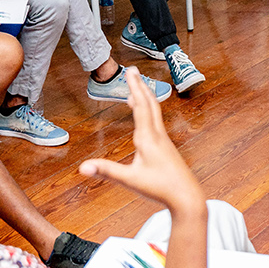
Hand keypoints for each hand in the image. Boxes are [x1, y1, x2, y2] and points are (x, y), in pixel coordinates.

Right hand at [78, 72, 204, 213]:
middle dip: (140, 86)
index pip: (140, 106)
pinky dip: (149, 112)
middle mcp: (158, 135)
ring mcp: (164, 140)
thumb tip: (82, 168)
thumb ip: (106, 171)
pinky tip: (145, 116)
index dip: (134, 87)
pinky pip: (156, 122)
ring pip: (155, 112)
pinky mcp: (167, 147)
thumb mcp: (129, 180)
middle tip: (133, 70)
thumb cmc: (160, 188)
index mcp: (148, 138)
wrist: (186, 197)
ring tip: (136, 88)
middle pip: (149, 104)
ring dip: (145, 98)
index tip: (130, 71)